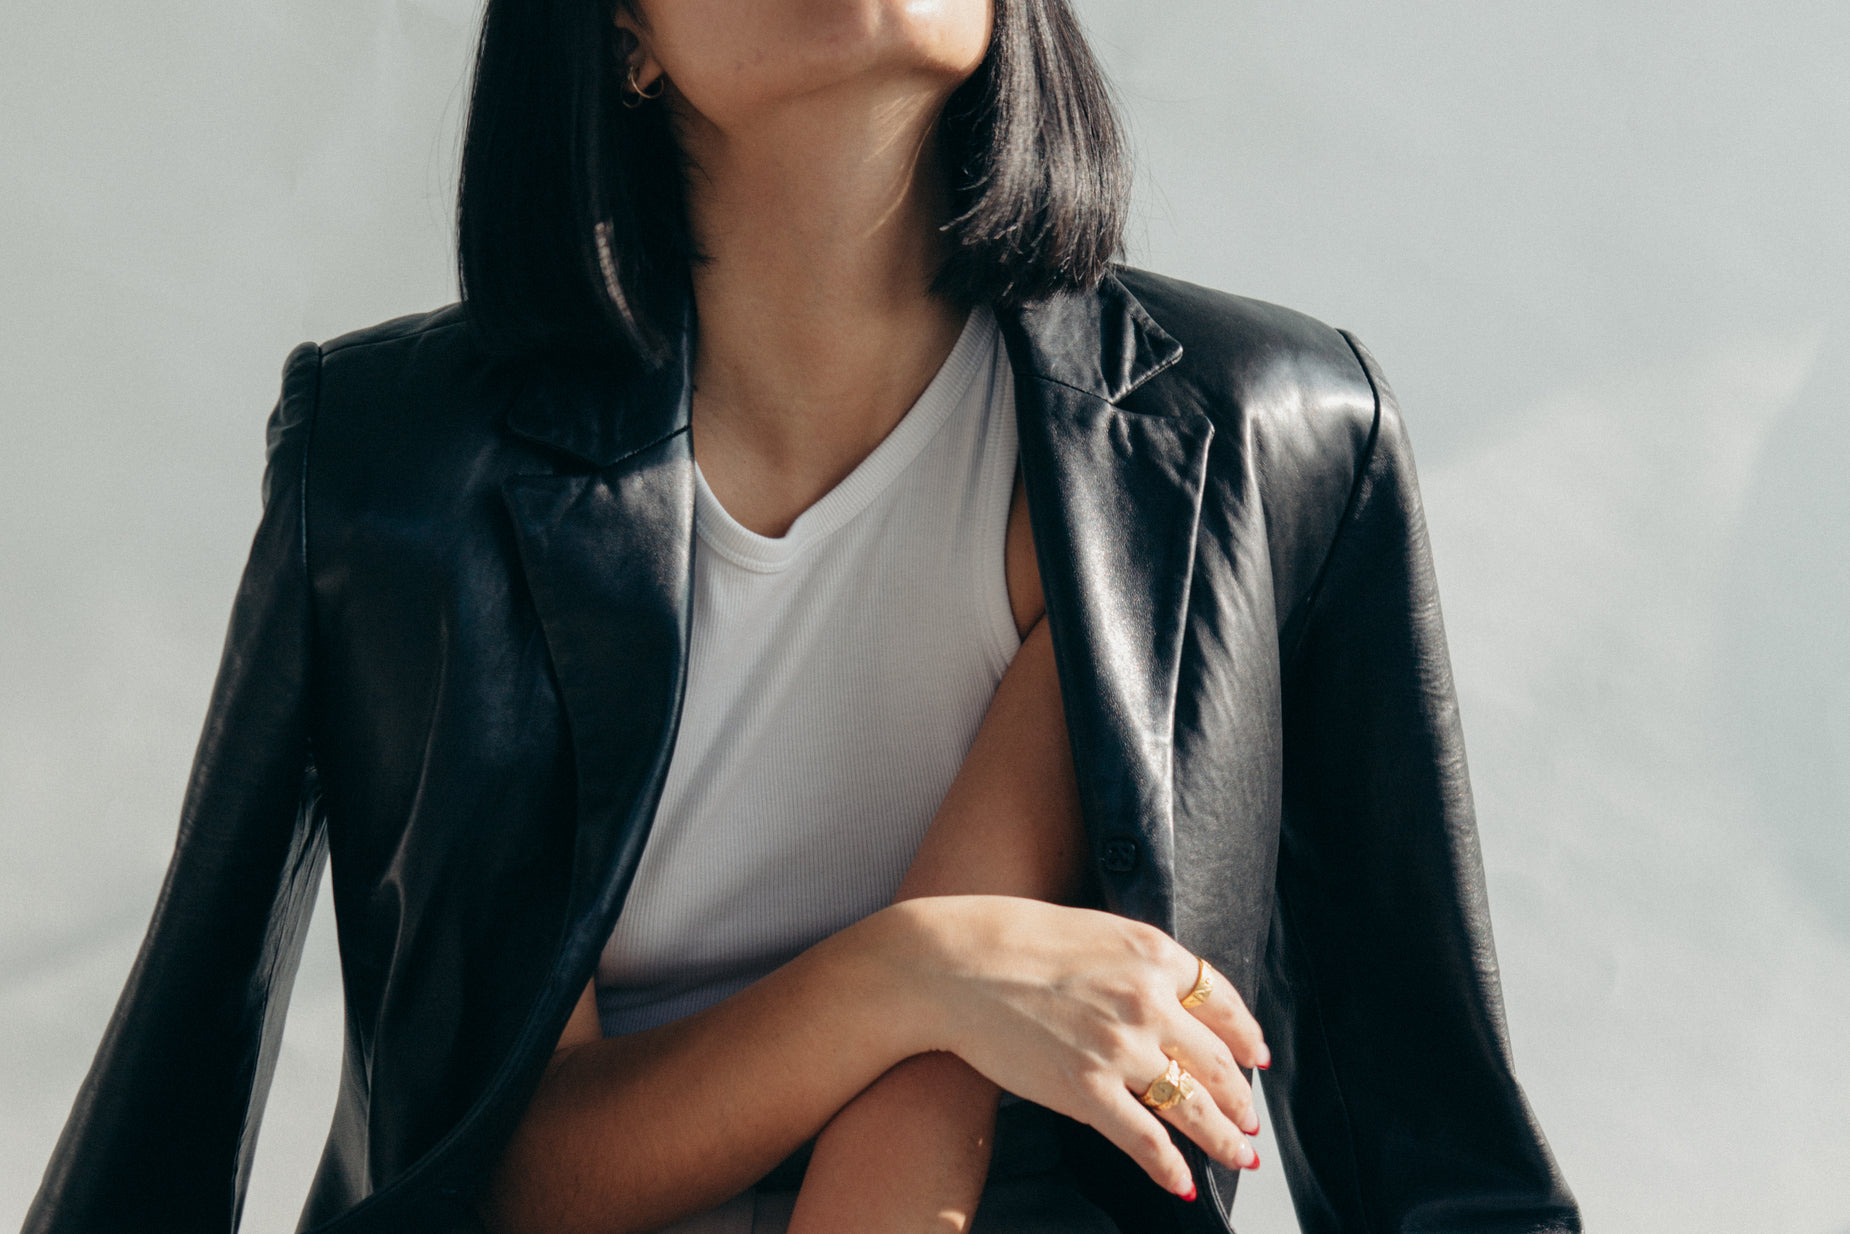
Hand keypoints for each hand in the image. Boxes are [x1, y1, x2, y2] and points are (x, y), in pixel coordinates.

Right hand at [880, 894, 1268, 1198]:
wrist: (953, 964)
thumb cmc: (1012, 939)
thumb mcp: (1096, 931)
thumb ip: (1140, 963)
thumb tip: (1169, 997)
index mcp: (1153, 954)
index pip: (1223, 1003)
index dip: (1245, 1038)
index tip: (1254, 1058)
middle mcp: (1147, 1001)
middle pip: (1217, 1061)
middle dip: (1241, 1097)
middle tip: (1250, 1118)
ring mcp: (1118, 1048)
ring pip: (1193, 1105)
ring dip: (1224, 1138)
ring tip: (1240, 1156)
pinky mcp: (1085, 1089)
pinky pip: (1146, 1140)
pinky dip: (1169, 1166)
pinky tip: (1181, 1181)